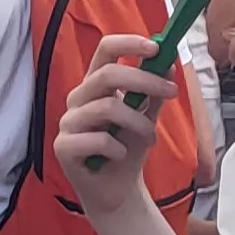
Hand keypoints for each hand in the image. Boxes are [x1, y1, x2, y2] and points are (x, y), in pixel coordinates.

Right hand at [52, 35, 173, 209]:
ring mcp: (68, 122)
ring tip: (151, 138)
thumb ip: (154, 92)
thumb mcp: (147, 117)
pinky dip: (119, 149)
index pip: (105, 50)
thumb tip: (169, 62)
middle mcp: (78, 98)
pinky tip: (120, 156)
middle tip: (172, 91)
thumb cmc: (129, 148)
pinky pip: (98, 140)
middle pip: (107, 74)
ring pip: (107, 108)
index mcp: (96, 84)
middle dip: (145, 80)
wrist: (118, 190)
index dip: (129, 43)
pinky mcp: (63, 147)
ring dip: (139, 123)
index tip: (156, 48)